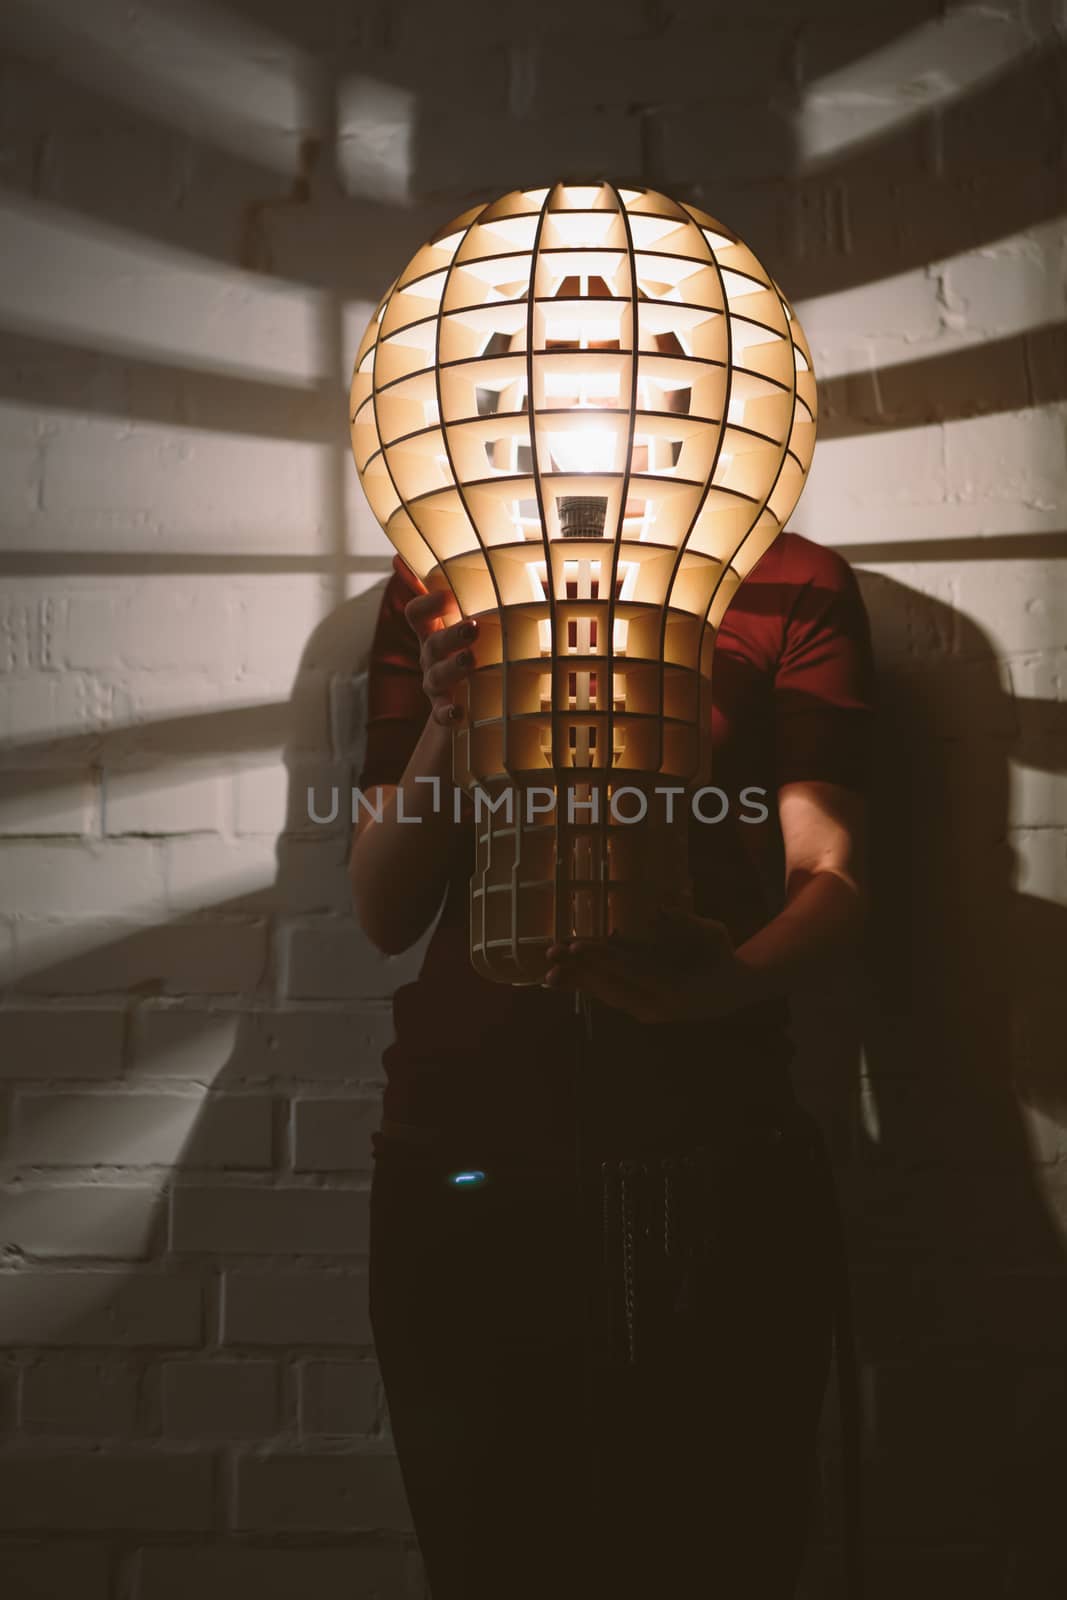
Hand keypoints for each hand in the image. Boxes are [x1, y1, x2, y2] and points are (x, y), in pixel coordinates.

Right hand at [395, 555, 477, 726]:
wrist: (465, 706)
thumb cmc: (465, 651)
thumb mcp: (456, 620)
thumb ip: (439, 588)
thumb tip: (401, 555)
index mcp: (434, 632)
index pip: (418, 613)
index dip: (428, 603)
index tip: (449, 594)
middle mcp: (431, 657)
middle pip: (432, 643)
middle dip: (450, 634)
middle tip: (472, 627)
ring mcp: (437, 685)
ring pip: (437, 677)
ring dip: (453, 667)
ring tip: (471, 660)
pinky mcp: (446, 712)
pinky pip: (441, 715)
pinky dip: (447, 713)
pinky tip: (459, 712)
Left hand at [543, 906, 759, 1022]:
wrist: (727, 993)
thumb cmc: (719, 956)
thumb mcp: (713, 934)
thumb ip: (687, 924)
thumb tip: (659, 910)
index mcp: (676, 987)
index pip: (632, 971)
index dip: (604, 958)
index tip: (578, 947)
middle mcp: (657, 1006)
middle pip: (611, 987)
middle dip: (579, 971)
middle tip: (551, 954)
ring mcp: (646, 1011)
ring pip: (606, 996)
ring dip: (576, 983)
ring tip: (548, 971)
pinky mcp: (637, 1009)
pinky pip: (609, 997)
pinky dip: (586, 987)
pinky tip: (563, 979)